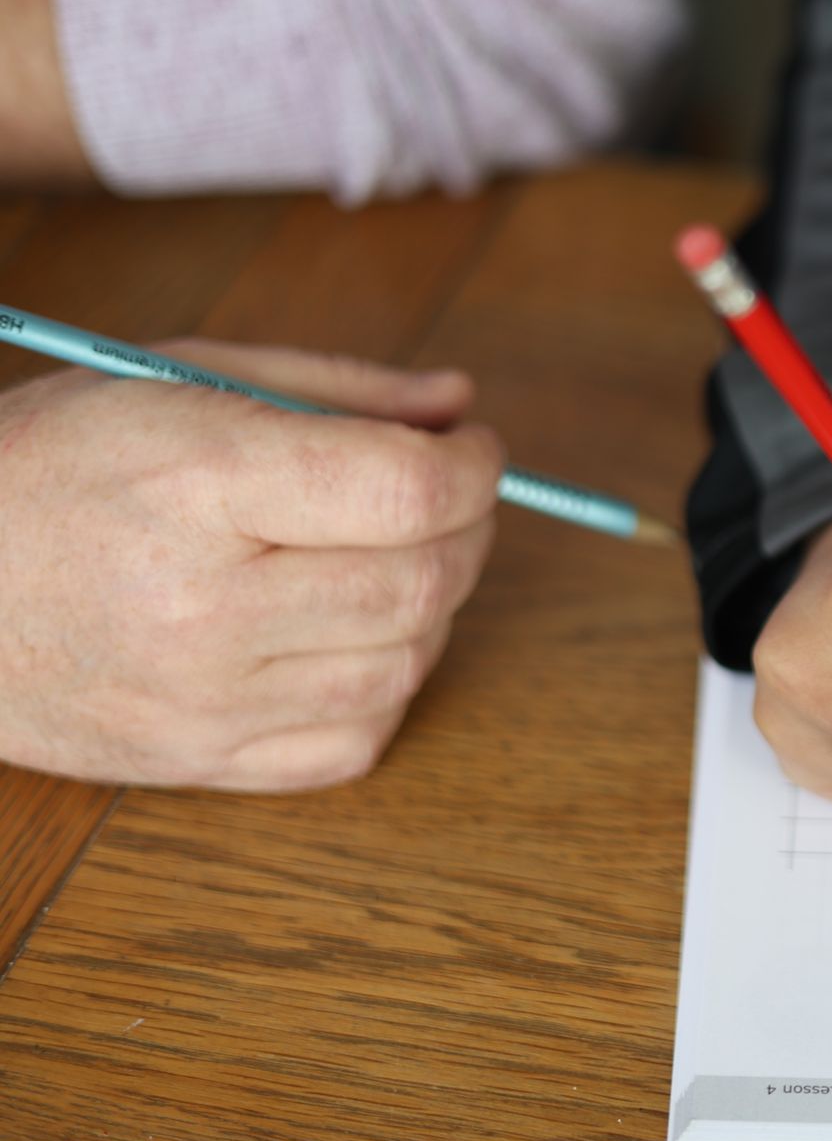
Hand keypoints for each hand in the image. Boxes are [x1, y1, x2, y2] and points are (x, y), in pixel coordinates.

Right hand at [0, 340, 504, 789]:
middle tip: (451, 499)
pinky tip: (348, 637)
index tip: (473, 448)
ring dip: (433, 609)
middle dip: (469, 532)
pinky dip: (382, 688)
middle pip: (421, 584)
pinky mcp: (193, 762)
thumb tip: (461, 405)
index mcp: (197, 483)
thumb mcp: (180, 378)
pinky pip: (353, 742)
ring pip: (403, 666)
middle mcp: (203, 603)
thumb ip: (335, 389)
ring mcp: (199, 698)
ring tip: (393, 561)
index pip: (406, 492)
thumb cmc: (50, 462)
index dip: (473, 469)